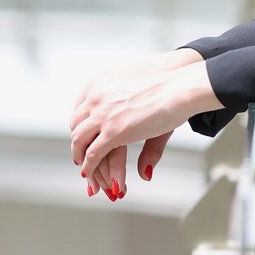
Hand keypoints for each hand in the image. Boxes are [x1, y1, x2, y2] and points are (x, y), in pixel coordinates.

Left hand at [68, 51, 220, 200]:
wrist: (178, 85)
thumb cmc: (166, 83)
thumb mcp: (141, 93)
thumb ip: (133, 110)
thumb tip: (135, 125)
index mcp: (99, 82)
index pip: (80, 106)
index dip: (80, 123)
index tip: (83, 133)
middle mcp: (96, 96)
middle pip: (76, 124)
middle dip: (77, 141)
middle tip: (79, 153)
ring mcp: (102, 114)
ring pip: (79, 140)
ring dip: (80, 156)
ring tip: (84, 167)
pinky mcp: (113, 132)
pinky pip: (93, 153)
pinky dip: (89, 166)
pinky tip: (90, 172)